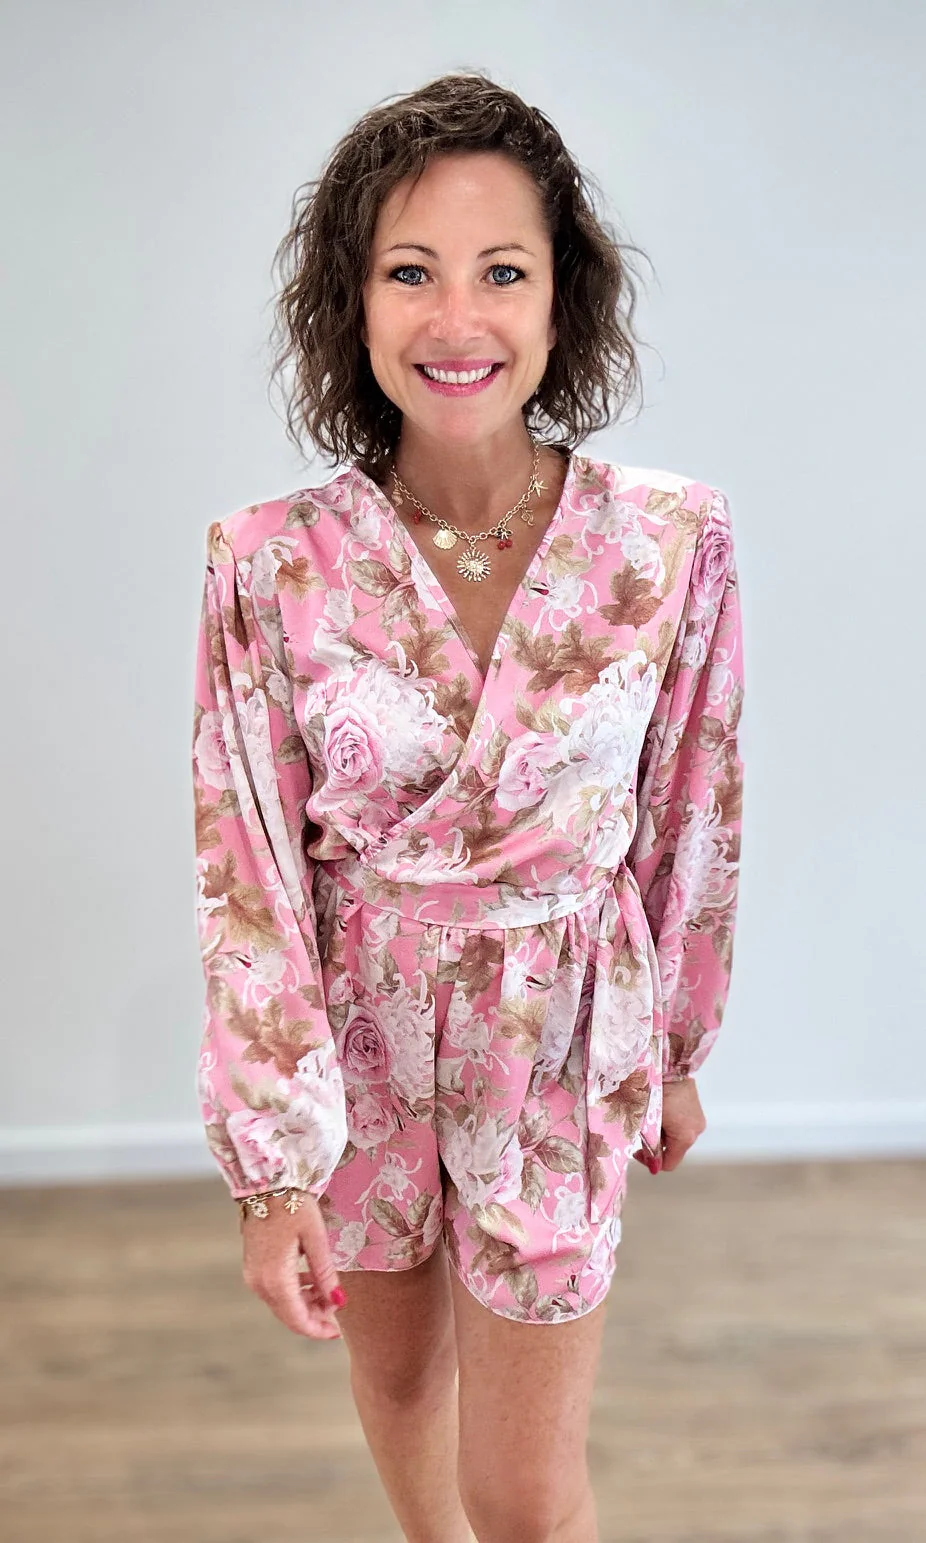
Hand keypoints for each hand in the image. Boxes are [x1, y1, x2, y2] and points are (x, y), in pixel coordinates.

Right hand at [240, 1191, 345, 1340]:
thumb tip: (339, 1302)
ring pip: (281, 1304)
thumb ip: (325, 1273)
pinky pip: (275, 1290)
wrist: (265, 1182)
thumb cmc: (293, 1206)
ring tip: (328, 1292)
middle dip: (314, 1317)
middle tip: (337, 1308)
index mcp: (275, 1279)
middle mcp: (259, 1282)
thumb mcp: (315, 1238)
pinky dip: (293, 1292)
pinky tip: (310, 1280)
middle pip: (288, 1315)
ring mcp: (253, 1275)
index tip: (337, 1333)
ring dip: (305, 1304)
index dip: (317, 1330)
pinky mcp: (253, 1266)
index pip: (297, 1319)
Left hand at [632, 1078, 706, 1173]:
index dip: (651, 1161)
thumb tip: (654, 1169)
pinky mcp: (696, 1111)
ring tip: (651, 1117)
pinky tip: (661, 1110)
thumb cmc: (656, 1091)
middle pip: (673, 1150)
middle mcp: (696, 1131)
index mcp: (685, 1137)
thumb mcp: (649, 1120)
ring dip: (662, 1133)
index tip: (638, 1150)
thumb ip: (650, 1145)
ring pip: (676, 1138)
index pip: (669, 1164)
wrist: (671, 1064)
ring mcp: (698, 1121)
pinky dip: (670, 1124)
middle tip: (642, 1130)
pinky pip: (682, 1126)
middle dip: (656, 1144)